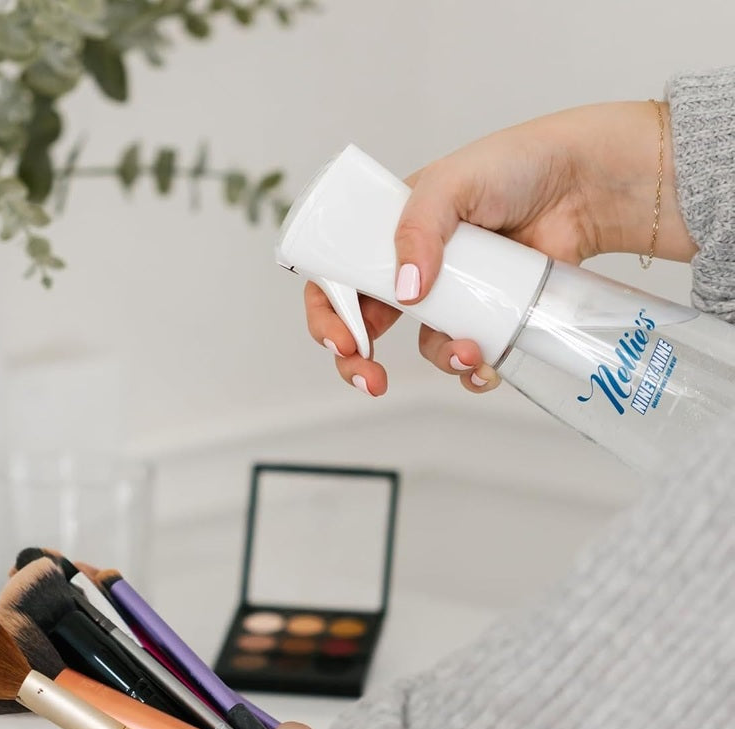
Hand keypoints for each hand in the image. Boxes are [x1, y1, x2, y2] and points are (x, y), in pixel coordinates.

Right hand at [307, 100, 697, 396]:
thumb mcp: (452, 182)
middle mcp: (412, 271)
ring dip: (440, 361)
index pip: (337, 281)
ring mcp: (451, 298)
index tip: (342, 342)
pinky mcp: (488, 317)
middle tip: (370, 380)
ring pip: (426, 348)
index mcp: (388, 236)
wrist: (583, 183)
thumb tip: (406, 292)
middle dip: (359, 363)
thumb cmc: (514, 165)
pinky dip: (475, 372)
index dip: (328, 317)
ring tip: (469, 352)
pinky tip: (488, 365)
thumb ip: (419, 229)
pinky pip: (469, 358)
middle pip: (366, 329)